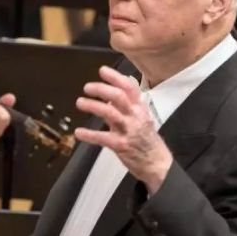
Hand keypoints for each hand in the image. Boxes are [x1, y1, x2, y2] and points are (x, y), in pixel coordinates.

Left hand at [74, 66, 172, 193]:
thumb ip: (124, 109)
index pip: (129, 88)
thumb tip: (108, 99)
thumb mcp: (140, 120)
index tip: (102, 71)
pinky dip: (89, 134)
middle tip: (87, 87)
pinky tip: (79, 132)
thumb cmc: (147, 142)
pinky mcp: (121, 145)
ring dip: (93, 106)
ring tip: (80, 103)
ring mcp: (128, 130)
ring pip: (109, 113)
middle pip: (118, 96)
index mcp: (140, 109)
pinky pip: (102, 137)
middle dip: (101, 89)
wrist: (157, 164)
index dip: (115, 77)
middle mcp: (135, 117)